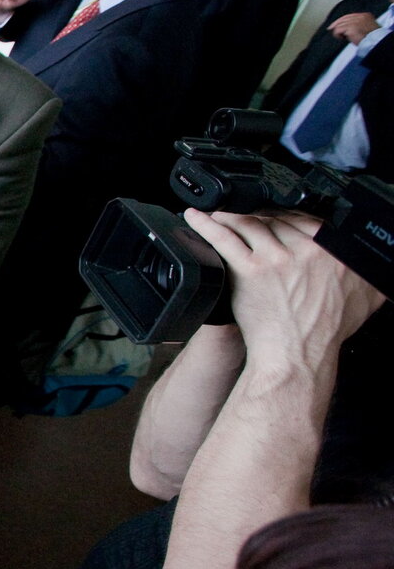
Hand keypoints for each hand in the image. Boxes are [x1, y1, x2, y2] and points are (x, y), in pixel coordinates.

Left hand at [182, 210, 384, 368]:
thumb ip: (368, 272)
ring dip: (229, 216)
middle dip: (257, 216)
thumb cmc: (325, 331)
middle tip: (242, 216)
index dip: (284, 218)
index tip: (273, 217)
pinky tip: (195, 217)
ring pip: (249, 224)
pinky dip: (207, 225)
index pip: (304, 220)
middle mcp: (307, 250)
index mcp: (333, 251)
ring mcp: (277, 258)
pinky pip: (224, 238)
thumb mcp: (366, 295)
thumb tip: (374, 260)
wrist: (298, 355)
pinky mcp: (250, 270)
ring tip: (217, 214)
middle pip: (275, 220)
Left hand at [329, 12, 380, 45]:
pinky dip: (338, 35)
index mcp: (365, 15)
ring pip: (339, 25)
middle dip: (335, 25)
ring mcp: (356, 21)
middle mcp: (360, 16)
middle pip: (342, 19)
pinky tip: (343, 39)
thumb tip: (343, 26)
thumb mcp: (365, 27)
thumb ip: (357, 24)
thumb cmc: (370, 38)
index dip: (339, 20)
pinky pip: (337, 30)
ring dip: (339, 32)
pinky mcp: (351, 27)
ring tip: (344, 38)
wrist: (375, 42)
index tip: (333, 25)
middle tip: (330, 29)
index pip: (348, 16)